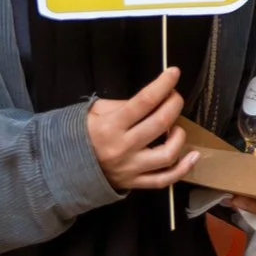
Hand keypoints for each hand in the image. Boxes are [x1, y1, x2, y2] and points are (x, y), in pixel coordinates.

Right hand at [86, 67, 197, 190]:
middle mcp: (122, 147)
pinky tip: (193, 156)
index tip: (174, 73)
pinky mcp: (134, 183)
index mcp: (110, 126)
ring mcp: (130, 168)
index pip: (144, 101)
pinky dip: (183, 168)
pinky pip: (164, 179)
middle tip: (174, 97)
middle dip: (174, 104)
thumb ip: (123, 105)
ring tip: (176, 128)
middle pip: (160, 123)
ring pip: (167, 154)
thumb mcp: (96, 111)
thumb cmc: (81, 134)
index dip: (163, 84)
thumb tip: (152, 100)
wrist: (63, 168)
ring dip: (179, 136)